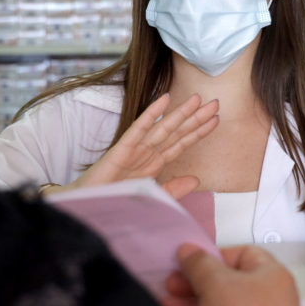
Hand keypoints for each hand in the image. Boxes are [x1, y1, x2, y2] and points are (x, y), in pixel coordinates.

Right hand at [71, 92, 218, 193]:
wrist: (88, 207)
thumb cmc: (114, 200)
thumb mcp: (152, 197)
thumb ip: (173, 189)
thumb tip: (196, 179)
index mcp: (155, 163)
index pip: (181, 144)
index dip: (198, 131)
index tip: (216, 119)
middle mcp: (147, 153)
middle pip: (177, 132)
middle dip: (196, 118)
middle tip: (216, 102)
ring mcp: (135, 149)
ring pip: (162, 128)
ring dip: (180, 113)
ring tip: (197, 98)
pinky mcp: (121, 149)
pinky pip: (139, 129)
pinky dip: (151, 114)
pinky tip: (164, 99)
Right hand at [161, 244, 299, 305]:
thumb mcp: (214, 282)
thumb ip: (198, 262)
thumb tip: (188, 250)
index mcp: (273, 276)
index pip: (242, 255)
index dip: (213, 256)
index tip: (191, 262)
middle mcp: (273, 301)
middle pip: (227, 285)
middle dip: (194, 286)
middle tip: (172, 286)